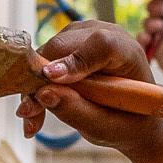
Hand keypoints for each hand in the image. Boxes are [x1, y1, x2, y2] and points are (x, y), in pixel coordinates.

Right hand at [18, 20, 162, 155]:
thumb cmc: (128, 121)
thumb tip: (43, 93)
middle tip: (30, 113)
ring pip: (45, 53)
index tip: (52, 78)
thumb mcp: (109, 127)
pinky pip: (40, 62)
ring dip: (34, 88)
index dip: (75, 59)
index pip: (102, 44)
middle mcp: (104, 35)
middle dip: (42, 80)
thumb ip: (80, 111)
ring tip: (34, 120)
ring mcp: (82, 37)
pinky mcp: (65, 46)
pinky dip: (34, 88)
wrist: (132, 118)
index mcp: (128, 53)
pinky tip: (34, 116)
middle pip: (62, 46)